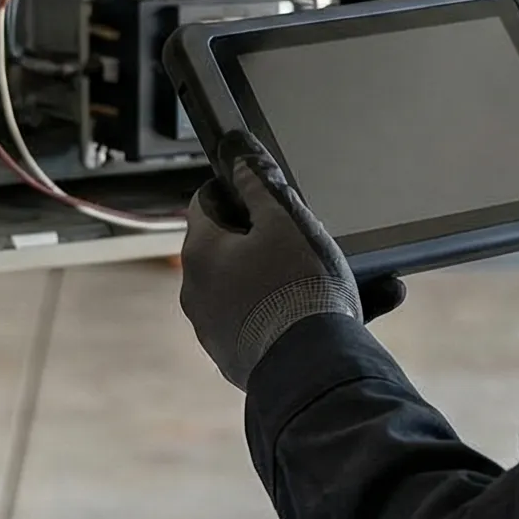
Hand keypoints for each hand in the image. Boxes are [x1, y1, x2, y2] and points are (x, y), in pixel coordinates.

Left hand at [181, 132, 404, 388]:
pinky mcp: (232, 356)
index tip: (264, 194)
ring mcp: (211, 327)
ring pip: (245, 287)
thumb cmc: (299, 288)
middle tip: (300, 240)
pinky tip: (317, 314)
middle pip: (225, 246)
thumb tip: (237, 151)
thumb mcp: (287, 220)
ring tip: (323, 281)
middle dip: (262, 239)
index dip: (235, 190)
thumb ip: (260, 182)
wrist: (310, 367)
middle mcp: (195, 288)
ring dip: (276, 278)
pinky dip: (281, 314)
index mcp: (202, 249)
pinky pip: (256, 323)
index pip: (206, 200)